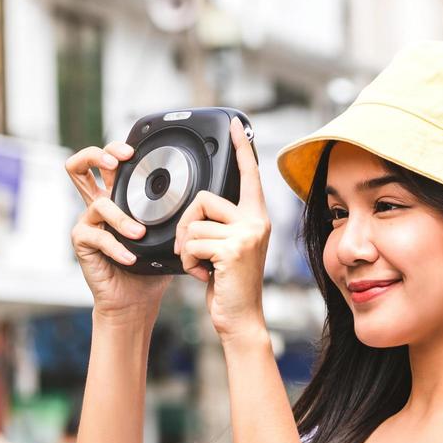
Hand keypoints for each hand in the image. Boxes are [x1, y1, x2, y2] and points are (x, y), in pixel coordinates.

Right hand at [65, 140, 171, 320]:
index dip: (114, 149)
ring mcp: (88, 222)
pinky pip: (99, 237)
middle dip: (96, 155)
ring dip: (122, 219)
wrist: (136, 298)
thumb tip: (205, 192)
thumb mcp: (167, 233)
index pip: (107, 162)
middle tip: (117, 163)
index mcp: (118, 197)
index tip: (133, 151)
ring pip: (98, 204)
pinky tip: (130, 258)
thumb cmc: (151, 266)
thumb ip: (174, 212)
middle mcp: (99, 204)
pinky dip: (117, 247)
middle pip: (78, 165)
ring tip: (139, 234)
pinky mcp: (82, 242)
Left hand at [174, 119, 270, 341]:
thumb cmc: (228, 284)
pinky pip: (192, 243)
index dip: (241, 148)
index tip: (235, 124)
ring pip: (193, 224)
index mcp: (255, 217)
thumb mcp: (226, 248)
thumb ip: (218, 225)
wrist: (239, 318)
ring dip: (186, 249)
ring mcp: (247, 235)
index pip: (248, 175)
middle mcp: (256, 222)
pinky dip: (188, 262)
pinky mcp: (233, 249)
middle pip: (203, 198)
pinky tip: (202, 274)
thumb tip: (195, 210)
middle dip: (185, 224)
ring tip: (201, 266)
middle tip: (189, 249)